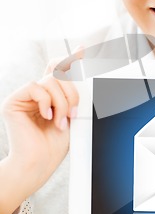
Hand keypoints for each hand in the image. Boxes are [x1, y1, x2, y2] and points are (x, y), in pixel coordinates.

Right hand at [0, 57, 78, 213]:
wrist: (39, 164)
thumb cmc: (54, 145)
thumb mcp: (71, 114)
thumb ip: (74, 94)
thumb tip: (81, 72)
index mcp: (50, 95)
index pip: (58, 69)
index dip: (70, 58)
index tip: (81, 49)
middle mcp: (36, 92)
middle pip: (59, 72)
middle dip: (72, 93)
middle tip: (74, 114)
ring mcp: (24, 96)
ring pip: (50, 80)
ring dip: (62, 102)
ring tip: (61, 122)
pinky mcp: (13, 101)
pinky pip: (36, 87)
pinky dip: (46, 102)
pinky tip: (47, 116)